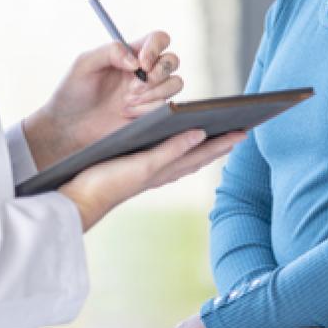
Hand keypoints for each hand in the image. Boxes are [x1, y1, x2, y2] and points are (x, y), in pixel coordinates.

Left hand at [24, 31, 182, 169]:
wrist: (70, 125)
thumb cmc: (73, 91)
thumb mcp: (85, 63)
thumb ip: (110, 51)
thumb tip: (136, 61)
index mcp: (131, 54)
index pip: (158, 39)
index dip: (155, 48)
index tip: (141, 64)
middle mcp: (145, 71)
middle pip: (172, 60)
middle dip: (159, 72)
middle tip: (135, 85)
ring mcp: (151, 92)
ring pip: (175, 83)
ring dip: (153, 92)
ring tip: (126, 101)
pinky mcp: (152, 112)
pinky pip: (164, 106)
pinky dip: (146, 109)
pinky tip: (126, 113)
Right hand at [59, 129, 244, 230]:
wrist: (81, 199)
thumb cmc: (110, 182)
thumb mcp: (144, 165)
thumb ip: (172, 149)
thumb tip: (200, 133)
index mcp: (168, 168)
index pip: (204, 152)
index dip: (225, 141)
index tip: (246, 130)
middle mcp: (164, 170)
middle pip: (200, 154)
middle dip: (221, 142)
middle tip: (242, 129)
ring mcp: (152, 170)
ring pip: (187, 156)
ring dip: (205, 146)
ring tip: (220, 135)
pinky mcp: (139, 168)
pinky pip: (170, 156)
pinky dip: (183, 147)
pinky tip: (182, 143)